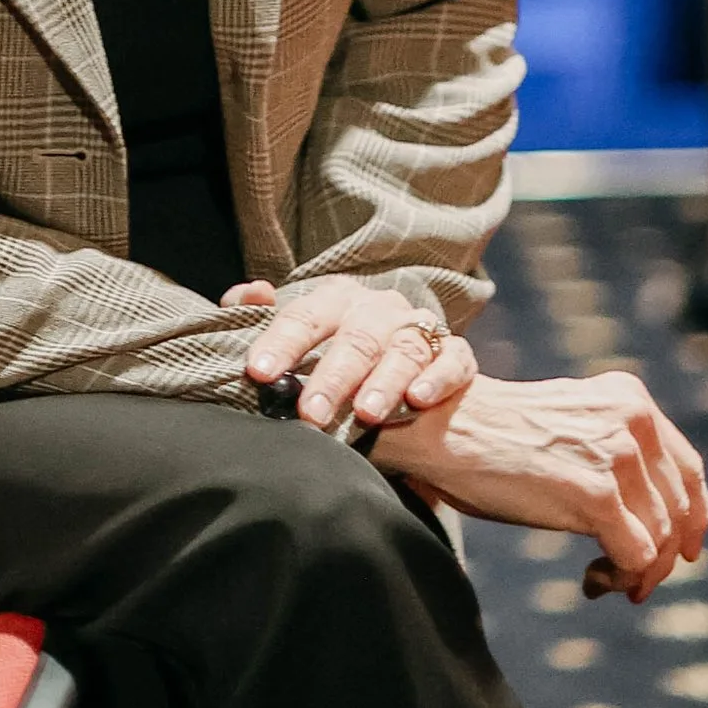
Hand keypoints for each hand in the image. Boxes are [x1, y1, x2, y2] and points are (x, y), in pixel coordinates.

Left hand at [222, 275, 478, 434]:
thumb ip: (267, 318)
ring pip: (404, 349)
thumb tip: (250, 294)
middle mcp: (379, 308)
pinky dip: (437, 378)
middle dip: (332, 376)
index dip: (281, 344)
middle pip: (356, 338)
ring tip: (366, 414)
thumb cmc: (337, 354)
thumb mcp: (300, 336)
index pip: (304, 316)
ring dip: (384, 381)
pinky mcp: (456, 355)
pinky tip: (419, 399)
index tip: (259, 374)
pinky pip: (453, 360)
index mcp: (336, 299)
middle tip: (311, 413)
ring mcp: (420, 328)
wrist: (404, 376)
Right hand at [368, 369, 707, 599]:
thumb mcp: (571, 427)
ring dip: (637, 571)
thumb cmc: (495, 437)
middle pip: (677, 510)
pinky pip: (636, 556)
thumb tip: (657, 517)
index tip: (685, 551)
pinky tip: (591, 582)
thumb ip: (615, 451)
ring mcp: (616, 456)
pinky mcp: (595, 494)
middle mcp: (632, 420)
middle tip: (629, 583)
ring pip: (661, 538)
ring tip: (603, 580)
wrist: (444, 430)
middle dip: (661, 556)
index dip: (694, 517)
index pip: (689, 469)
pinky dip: (620, 577)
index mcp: (630, 398)